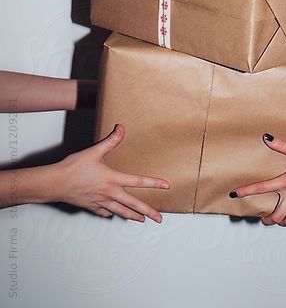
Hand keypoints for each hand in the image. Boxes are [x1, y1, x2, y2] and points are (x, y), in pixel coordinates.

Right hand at [52, 124, 169, 222]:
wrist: (56, 183)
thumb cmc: (73, 167)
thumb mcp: (94, 151)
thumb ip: (110, 141)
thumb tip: (121, 128)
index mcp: (112, 179)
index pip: (137, 181)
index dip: (153, 183)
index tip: (166, 186)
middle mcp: (109, 193)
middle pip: (133, 205)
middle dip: (148, 212)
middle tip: (159, 219)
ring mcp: (101, 202)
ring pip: (121, 212)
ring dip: (133, 216)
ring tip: (141, 220)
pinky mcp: (92, 207)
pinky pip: (105, 212)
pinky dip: (112, 213)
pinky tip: (114, 213)